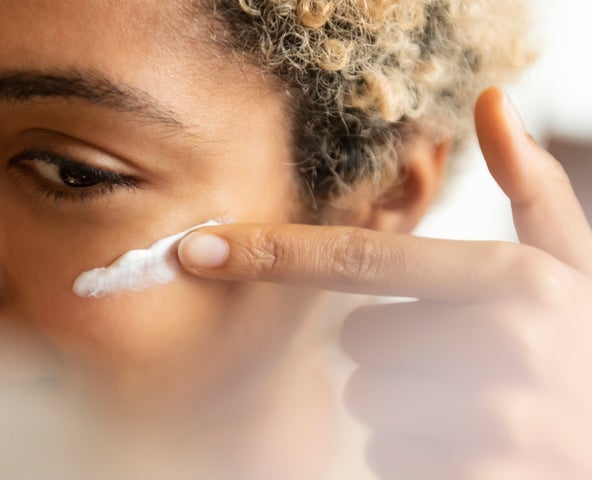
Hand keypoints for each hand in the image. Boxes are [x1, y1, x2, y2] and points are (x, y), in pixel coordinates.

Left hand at [176, 88, 591, 478]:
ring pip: (370, 402)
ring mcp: (492, 422)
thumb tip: (490, 102)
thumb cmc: (582, 354)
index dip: (270, 251)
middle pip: (359, 340)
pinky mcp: (479, 476)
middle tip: (461, 364)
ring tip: (475, 407)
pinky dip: (416, 453)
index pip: (360, 258)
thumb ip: (534, 190)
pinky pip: (390, 458)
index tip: (196, 249)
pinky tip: (474, 449)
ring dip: (404, 406)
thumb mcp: (573, 271)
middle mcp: (501, 346)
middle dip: (391, 352)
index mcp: (512, 281)